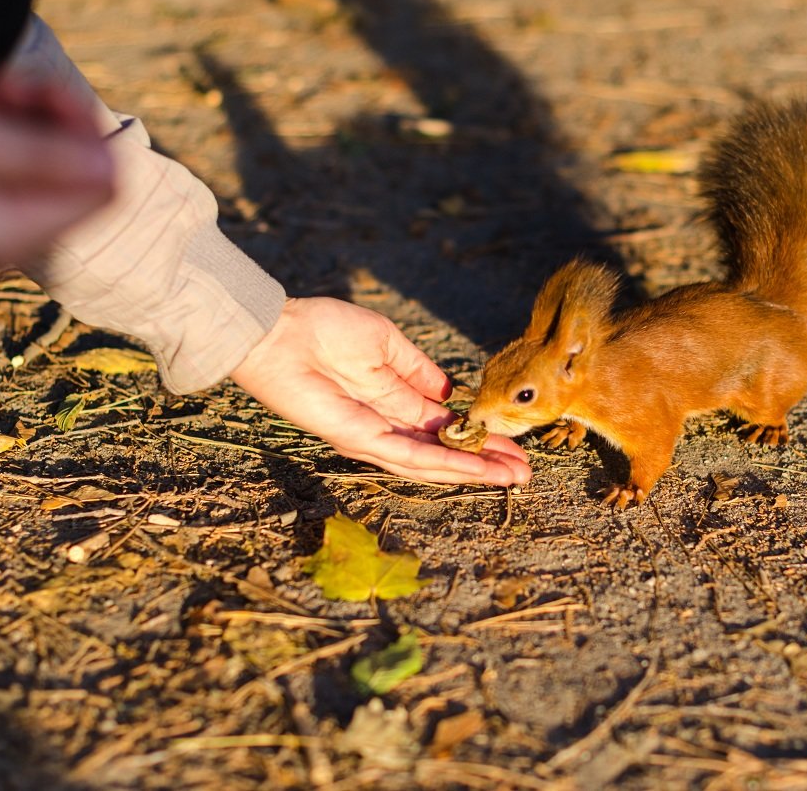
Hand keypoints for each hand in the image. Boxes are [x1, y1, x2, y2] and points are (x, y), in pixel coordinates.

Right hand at [0, 75, 112, 276]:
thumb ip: (41, 156)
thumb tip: (111, 167)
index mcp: (11, 238)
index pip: (99, 191)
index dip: (88, 136)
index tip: (50, 92)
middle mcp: (1, 247)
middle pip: (66, 181)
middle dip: (46, 123)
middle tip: (4, 84)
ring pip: (30, 173)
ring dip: (14, 124)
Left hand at [230, 298, 532, 486]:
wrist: (280, 332)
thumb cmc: (324, 329)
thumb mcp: (386, 344)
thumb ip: (418, 371)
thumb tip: (451, 392)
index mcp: (393, 401)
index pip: (444, 428)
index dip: (479, 438)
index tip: (514, 445)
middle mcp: (386, 425)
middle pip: (444, 452)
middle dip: (485, 464)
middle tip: (525, 473)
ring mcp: (373, 437)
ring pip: (433, 464)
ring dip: (475, 472)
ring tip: (513, 477)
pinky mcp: (361, 439)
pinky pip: (411, 457)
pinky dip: (447, 466)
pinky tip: (478, 470)